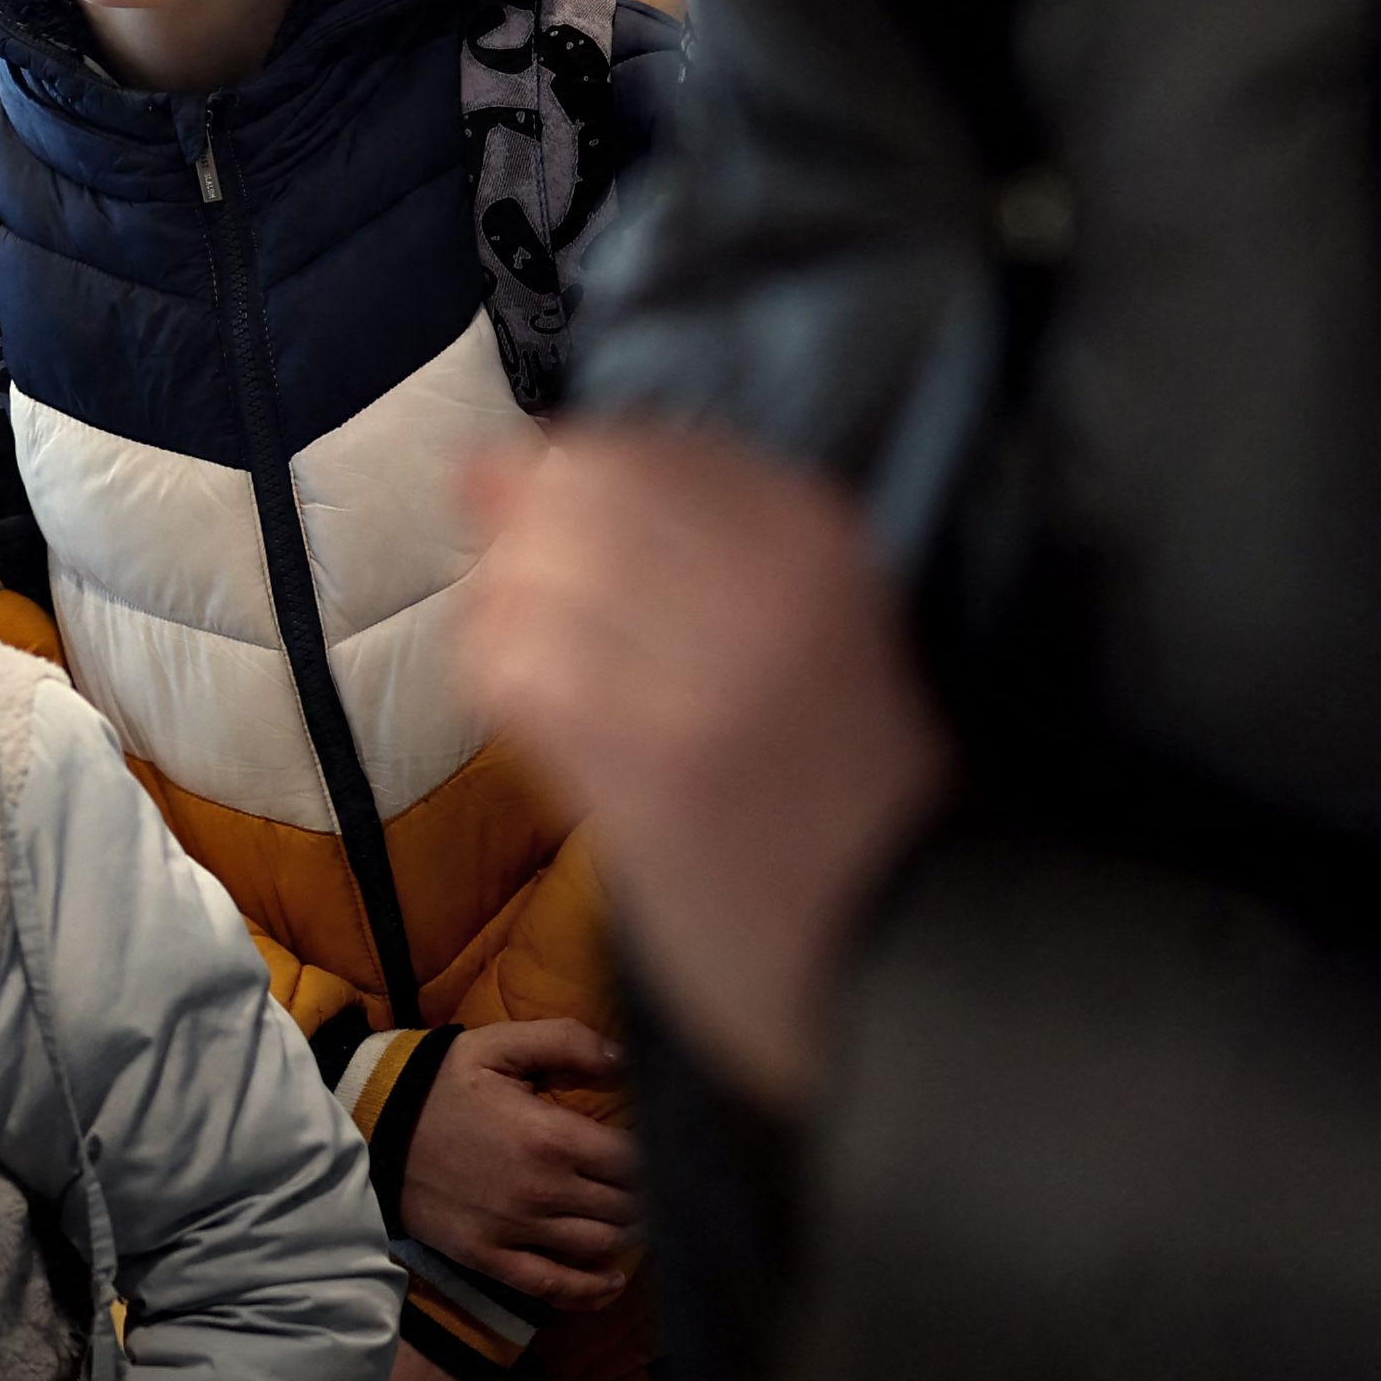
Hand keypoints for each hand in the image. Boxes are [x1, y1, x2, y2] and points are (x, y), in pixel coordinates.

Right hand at [394, 1019, 637, 1307]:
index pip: (637, 1160)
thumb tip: (627, 1058)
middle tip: (656, 1184)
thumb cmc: (441, 1082)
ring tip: (636, 1220)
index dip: (659, 1155)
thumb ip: (567, 1042)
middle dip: (649, 1195)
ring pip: (600, 1246)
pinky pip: (555, 1287)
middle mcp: (541, 1190)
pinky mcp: (490, 1258)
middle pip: (627, 1206)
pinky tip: (613, 1280)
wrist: (373, 1128)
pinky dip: (593, 1291)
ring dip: (628, 1235)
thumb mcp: (498, 1046)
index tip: (663, 1148)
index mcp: (551, 1136)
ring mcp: (515, 1230)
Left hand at [451, 422, 947, 1112]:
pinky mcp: (651, 759)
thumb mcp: (796, 612)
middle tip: (558, 632)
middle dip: (525, 551)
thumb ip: (660, 529)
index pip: (631, 446)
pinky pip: (515, 671)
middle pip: (569, 495)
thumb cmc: (834, 773)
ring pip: (528, 577)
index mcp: (813, 529)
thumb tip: (484, 464)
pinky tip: (552, 731)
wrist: (897, 934)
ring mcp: (709, 666)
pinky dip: (507, 691)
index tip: (572, 553)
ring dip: (511, 628)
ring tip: (563, 687)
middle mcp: (765, 578)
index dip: (564, 494)